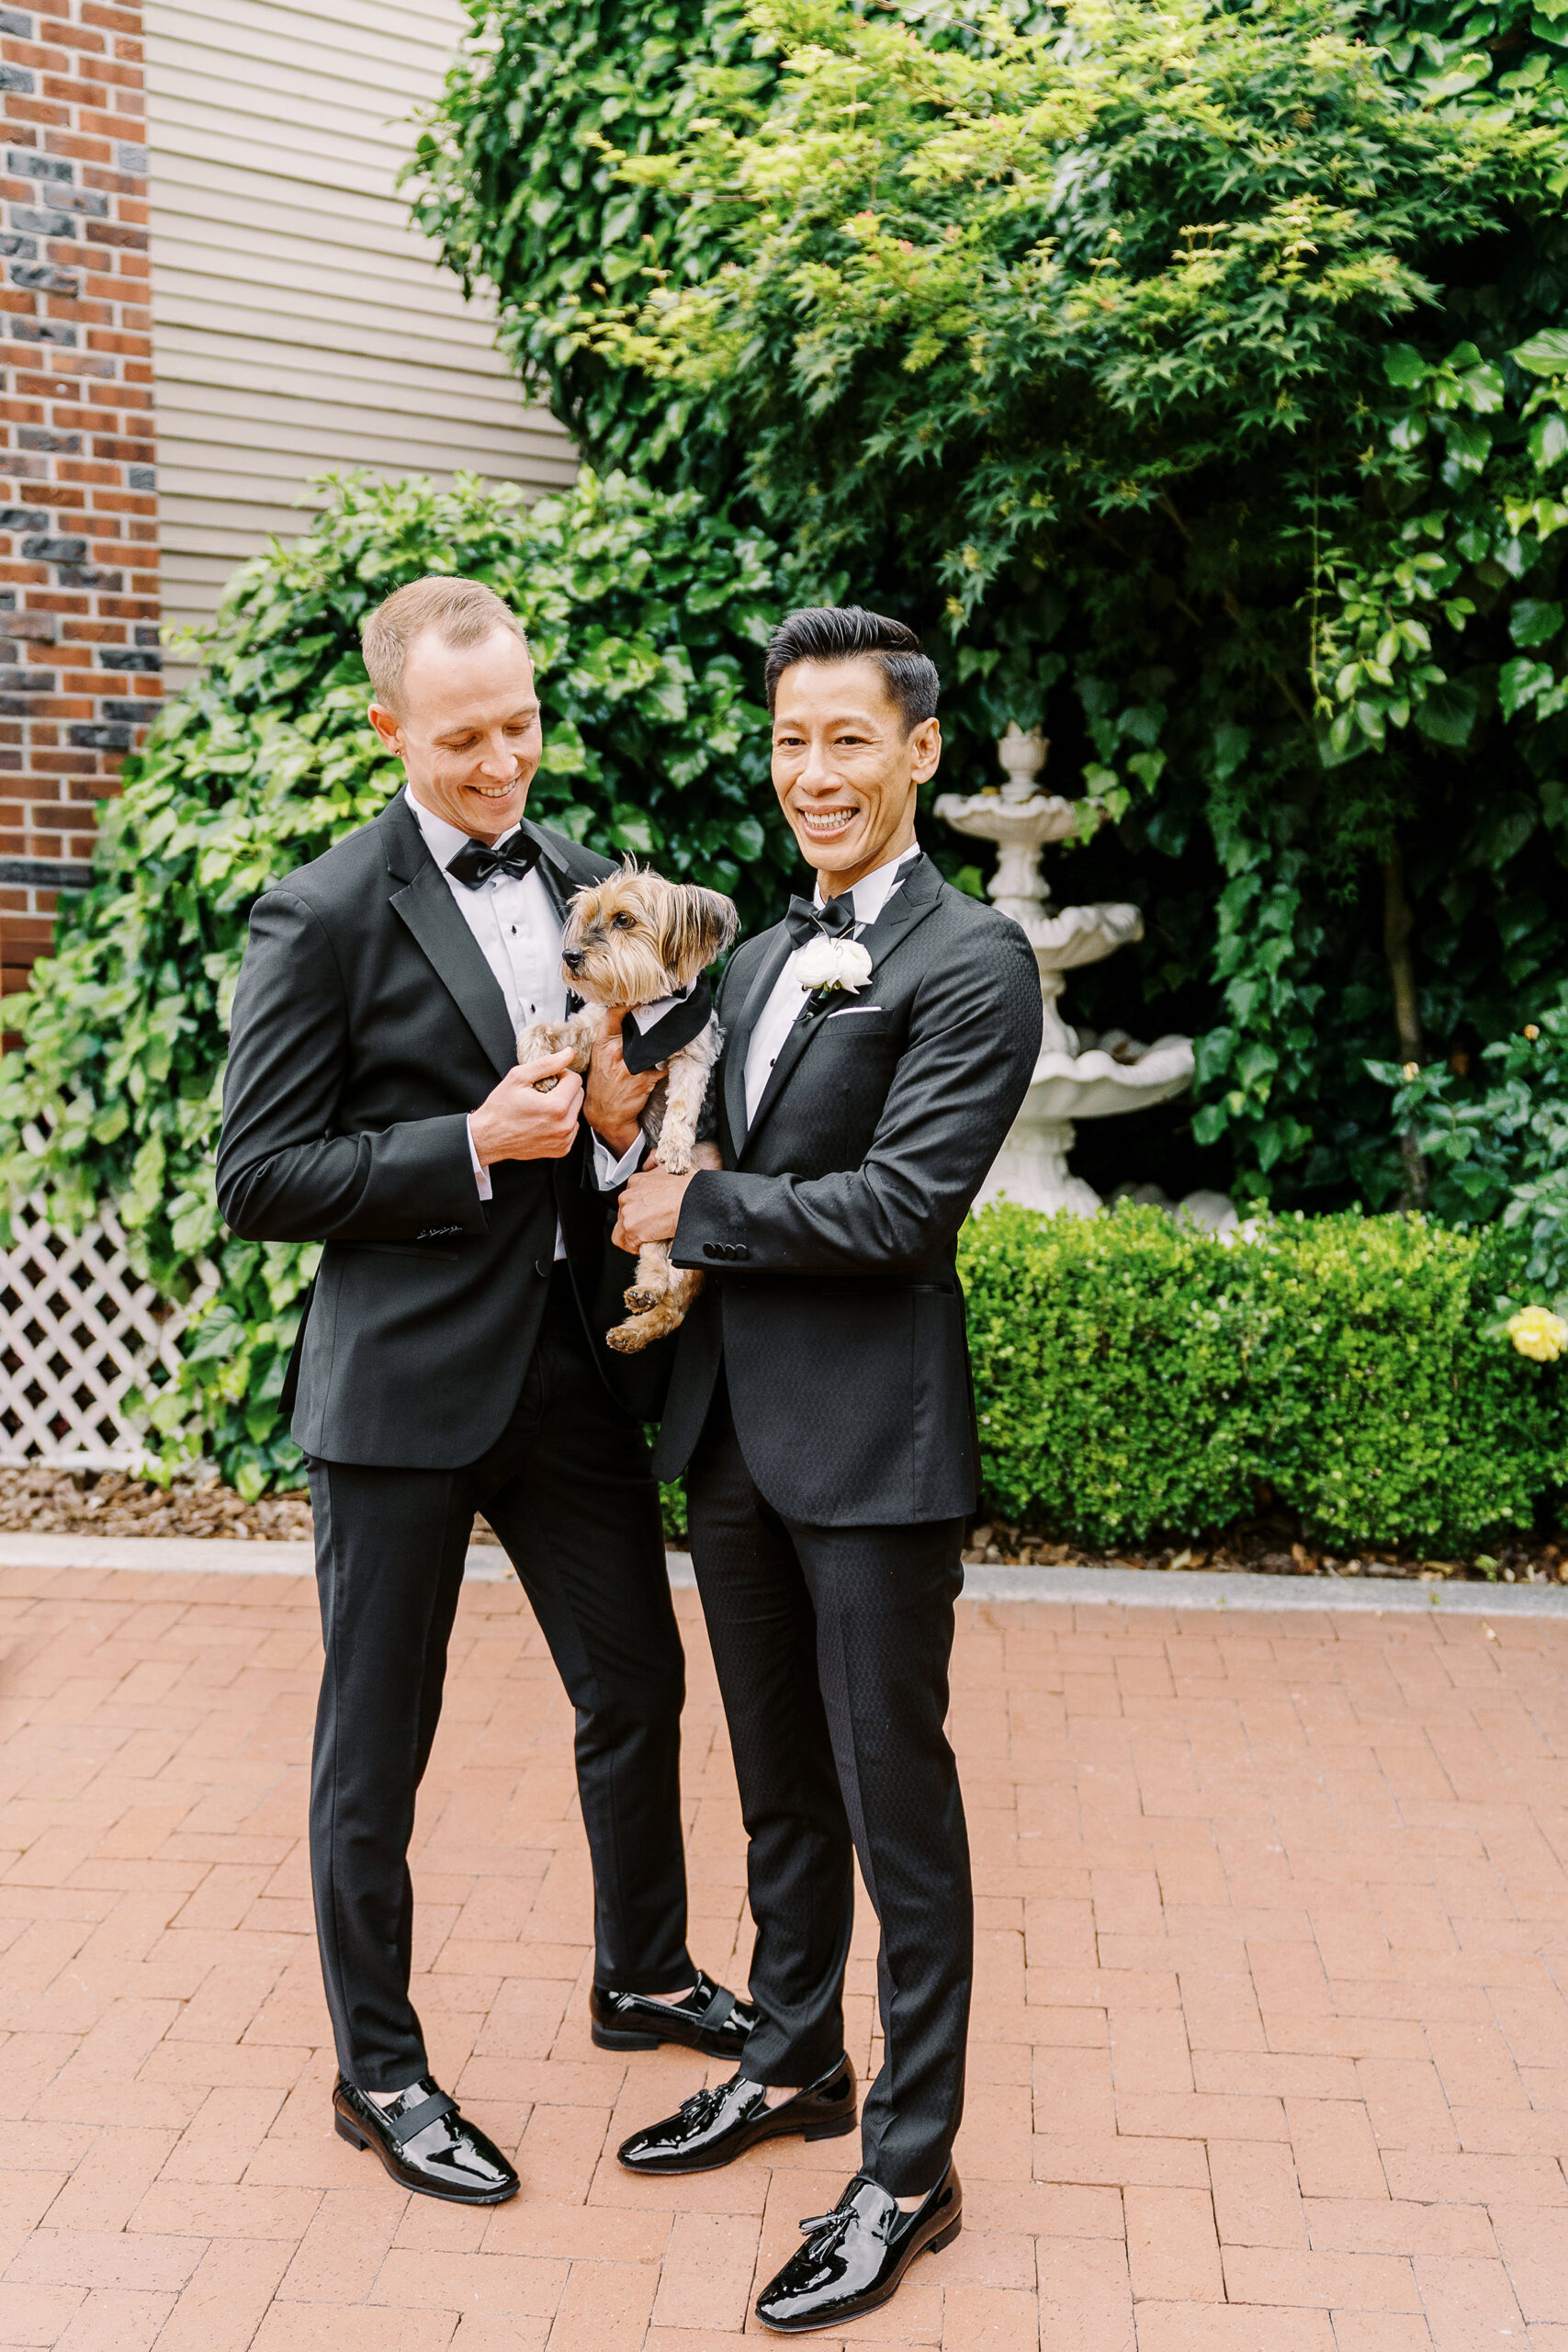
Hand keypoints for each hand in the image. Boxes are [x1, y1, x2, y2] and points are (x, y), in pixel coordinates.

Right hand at [470, 1050, 583, 1164]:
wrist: (489, 1137)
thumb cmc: (500, 1108)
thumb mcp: (518, 1077)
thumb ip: (547, 1063)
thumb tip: (569, 1053)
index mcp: (556, 1107)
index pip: (575, 1079)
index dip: (559, 1075)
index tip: (545, 1080)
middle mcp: (564, 1126)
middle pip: (579, 1095)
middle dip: (564, 1090)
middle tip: (542, 1094)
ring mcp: (564, 1140)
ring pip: (576, 1111)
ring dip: (564, 1106)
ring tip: (541, 1109)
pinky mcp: (562, 1149)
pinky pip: (572, 1128)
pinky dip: (562, 1122)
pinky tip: (543, 1121)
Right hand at [584, 1008, 658, 1157]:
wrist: (604, 1115)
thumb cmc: (603, 1083)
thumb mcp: (600, 1056)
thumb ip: (613, 1037)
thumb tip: (629, 1014)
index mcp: (603, 1043)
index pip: (614, 1013)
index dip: (628, 998)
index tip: (643, 989)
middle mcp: (615, 1052)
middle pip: (641, 1025)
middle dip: (654, 1017)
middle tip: (666, 1005)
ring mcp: (630, 1066)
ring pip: (655, 1045)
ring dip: (665, 1041)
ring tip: (672, 1032)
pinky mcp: (644, 1079)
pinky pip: (663, 1066)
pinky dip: (666, 1065)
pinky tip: (666, 1064)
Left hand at [613, 1166, 698, 1252]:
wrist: (695, 1200)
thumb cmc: (690, 1188)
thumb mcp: (673, 1169)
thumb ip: (660, 1169)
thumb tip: (659, 1166)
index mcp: (636, 1181)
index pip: (630, 1201)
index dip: (640, 1211)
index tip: (650, 1217)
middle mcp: (628, 1195)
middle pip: (624, 1215)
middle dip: (636, 1223)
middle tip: (652, 1228)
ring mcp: (628, 1212)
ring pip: (621, 1231)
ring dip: (634, 1236)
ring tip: (650, 1238)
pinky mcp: (631, 1227)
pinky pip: (625, 1244)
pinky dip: (635, 1247)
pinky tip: (649, 1244)